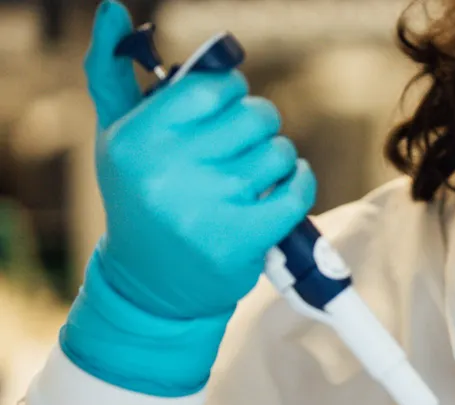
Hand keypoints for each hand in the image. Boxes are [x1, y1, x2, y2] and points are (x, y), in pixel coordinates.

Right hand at [61, 0, 315, 395]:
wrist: (152, 284)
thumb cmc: (140, 197)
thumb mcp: (118, 137)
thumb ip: (113, 73)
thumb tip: (113, 9)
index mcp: (140, 138)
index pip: (214, 85)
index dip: (229, 96)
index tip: (222, 113)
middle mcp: (170, 169)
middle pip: (256, 114)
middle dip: (257, 127)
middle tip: (239, 149)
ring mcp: (210, 204)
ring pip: (279, 151)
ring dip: (275, 161)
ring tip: (250, 179)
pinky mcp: (246, 236)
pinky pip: (298, 188)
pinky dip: (298, 184)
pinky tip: (281, 190)